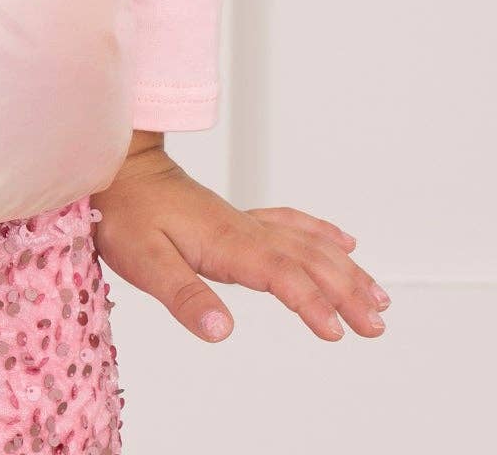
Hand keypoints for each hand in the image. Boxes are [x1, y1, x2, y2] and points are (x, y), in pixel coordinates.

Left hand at [90, 140, 389, 344]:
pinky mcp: (237, 219)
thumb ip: (184, 295)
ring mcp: (243, 222)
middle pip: (309, 260)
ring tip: (378, 296)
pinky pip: (291, 223)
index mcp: (227, 242)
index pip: (282, 275)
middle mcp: (244, 230)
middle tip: (377, 324)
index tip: (337, 331)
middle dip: (347, 291)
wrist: (117, 165)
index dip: (312, 303)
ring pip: (308, 243)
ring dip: (345, 269)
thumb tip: (222, 330)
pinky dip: (321, 232)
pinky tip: (342, 241)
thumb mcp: (144, 260)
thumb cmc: (126, 211)